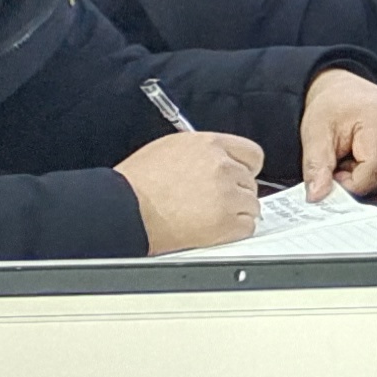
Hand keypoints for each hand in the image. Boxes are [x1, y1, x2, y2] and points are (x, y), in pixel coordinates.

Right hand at [119, 127, 266, 251]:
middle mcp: (222, 167)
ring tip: (206, 215)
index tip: (239, 177)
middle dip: (234, 192)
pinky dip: (233, 231)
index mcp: (210, 145)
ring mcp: (227, 195)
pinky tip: (212, 229)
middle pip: (250, 181)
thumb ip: (202, 153)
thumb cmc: (136, 183)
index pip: (252, 154)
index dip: (245, 168)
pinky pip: (246, 226)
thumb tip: (216, 160)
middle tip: (211, 201)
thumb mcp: (170, 149)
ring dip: (235, 212)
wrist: (124, 209)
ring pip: (251, 205)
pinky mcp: (225, 222)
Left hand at [297, 67, 376, 193]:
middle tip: (348, 161)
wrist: (347, 91)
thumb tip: (317, 196)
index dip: (352, 181)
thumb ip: (316, 167)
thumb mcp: (314, 135)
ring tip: (364, 159)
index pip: (375, 169)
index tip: (337, 172)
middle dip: (366, 178)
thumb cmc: (333, 108)